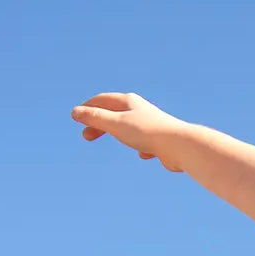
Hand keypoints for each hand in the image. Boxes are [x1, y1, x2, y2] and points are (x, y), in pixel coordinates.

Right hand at [70, 92, 187, 171]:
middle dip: (99, 124)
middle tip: (86, 136)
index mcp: (128, 101)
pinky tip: (144, 155)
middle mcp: (140, 110)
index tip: (76, 117)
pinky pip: (147, 143)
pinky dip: (140, 147)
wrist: (179, 146)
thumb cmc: (147, 133)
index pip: (102, 100)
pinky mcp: (162, 142)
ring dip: (119, 133)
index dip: (87, 107)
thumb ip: (95, 118)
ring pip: (131, 128)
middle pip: (115, 114)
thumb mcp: (116, 124)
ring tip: (115, 140)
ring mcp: (152, 125)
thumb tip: (75, 112)